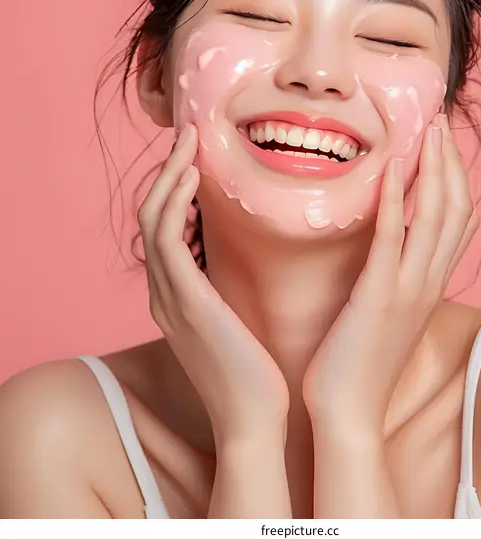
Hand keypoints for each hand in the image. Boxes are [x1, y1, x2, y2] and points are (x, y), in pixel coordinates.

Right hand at [137, 123, 289, 446]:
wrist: (255, 421)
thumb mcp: (237, 322)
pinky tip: (195, 174)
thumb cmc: (256, 373)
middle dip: (167, 170)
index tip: (197, 155)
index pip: (163, 227)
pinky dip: (175, 200)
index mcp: (176, 296)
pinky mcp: (185, 300)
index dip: (174, 187)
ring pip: (152, 217)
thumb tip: (251, 256)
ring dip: (168, 174)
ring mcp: (168, 296)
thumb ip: (230, 288)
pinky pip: (167, 237)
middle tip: (188, 133)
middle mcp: (163, 292)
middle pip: (150, 214)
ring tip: (190, 140)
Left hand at [302, 113, 478, 435]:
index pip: (460, 221)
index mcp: (430, 284)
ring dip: (435, 167)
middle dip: (452, 160)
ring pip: (438, 215)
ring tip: (428, 129)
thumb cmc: (357, 363)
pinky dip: (396, 197)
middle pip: (458, 208)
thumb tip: (387, 250)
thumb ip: (394, 280)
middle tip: (440, 121)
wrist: (347, 413)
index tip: (445, 143)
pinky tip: (390, 166)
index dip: (458, 177)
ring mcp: (409, 287)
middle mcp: (429, 282)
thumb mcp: (386, 314)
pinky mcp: (380, 293)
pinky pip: (393, 236)